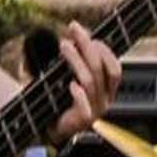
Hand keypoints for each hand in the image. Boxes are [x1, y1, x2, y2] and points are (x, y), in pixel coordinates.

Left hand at [45, 23, 120, 148]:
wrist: (42, 127)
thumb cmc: (51, 100)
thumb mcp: (56, 77)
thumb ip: (54, 59)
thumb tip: (44, 36)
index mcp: (105, 89)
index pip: (113, 66)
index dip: (102, 48)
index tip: (83, 32)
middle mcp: (105, 99)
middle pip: (100, 67)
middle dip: (87, 45)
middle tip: (73, 29)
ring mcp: (96, 110)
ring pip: (90, 81)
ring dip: (76, 60)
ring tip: (64, 46)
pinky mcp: (84, 120)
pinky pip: (85, 104)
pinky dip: (78, 94)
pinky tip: (70, 85)